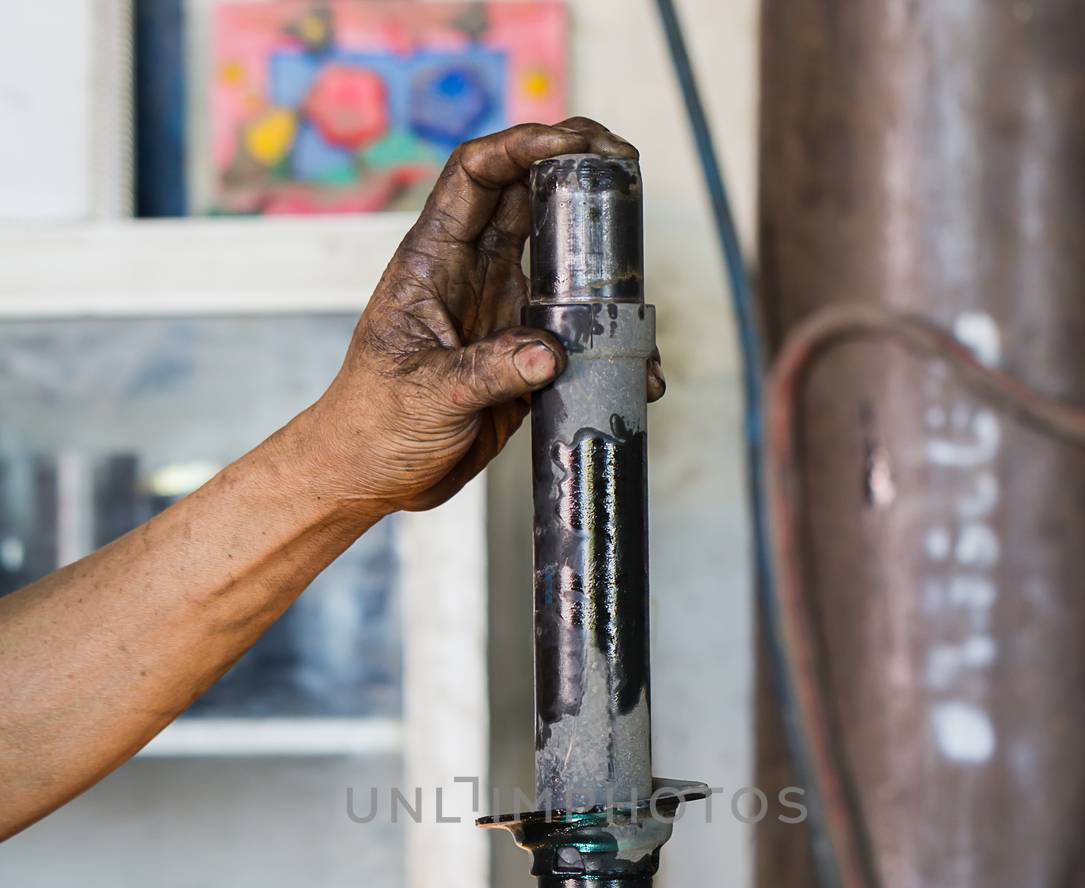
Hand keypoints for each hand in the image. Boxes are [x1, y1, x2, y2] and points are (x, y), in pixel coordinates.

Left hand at [303, 118, 665, 515]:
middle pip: (527, 198)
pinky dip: (606, 339)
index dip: (523, 144)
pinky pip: (573, 330)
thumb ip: (490, 371)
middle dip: (575, 171)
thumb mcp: (429, 394)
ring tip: (639, 264)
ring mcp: (499, 312)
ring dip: (600, 259)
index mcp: (434, 262)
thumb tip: (550, 354)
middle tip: (624, 164)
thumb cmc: (374, 426)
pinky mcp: (521, 354)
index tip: (573, 142)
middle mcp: (471, 275)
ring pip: (559, 261)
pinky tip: (635, 360)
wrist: (374, 476)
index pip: (476, 175)